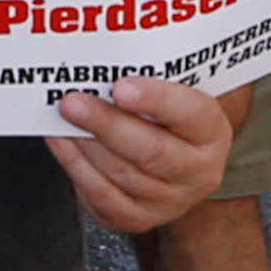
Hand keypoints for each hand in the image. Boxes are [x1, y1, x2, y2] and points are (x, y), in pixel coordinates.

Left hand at [47, 76, 237, 231]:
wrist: (176, 161)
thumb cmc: (168, 116)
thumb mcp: (175, 89)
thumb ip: (151, 74)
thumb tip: (108, 53)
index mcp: (211, 131)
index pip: (190, 113)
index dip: (155, 100)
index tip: (121, 87)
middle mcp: (197, 171)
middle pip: (151, 151)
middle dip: (106, 124)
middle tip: (72, 102)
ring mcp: (169, 200)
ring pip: (122, 174)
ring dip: (85, 143)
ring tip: (61, 116)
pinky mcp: (137, 217)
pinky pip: (101, 195)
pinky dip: (75, 165)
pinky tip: (60, 140)